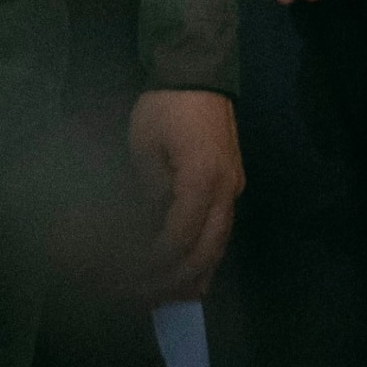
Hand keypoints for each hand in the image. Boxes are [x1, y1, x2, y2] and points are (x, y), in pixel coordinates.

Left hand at [129, 89, 242, 299]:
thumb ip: (151, 190)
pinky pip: (222, 230)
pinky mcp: (233, 184)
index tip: (133, 274)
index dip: (158, 261)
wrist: (199, 73)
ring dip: (194, 273)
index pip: (181, 236)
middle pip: (206, 250)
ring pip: (219, 245)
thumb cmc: (165, 105)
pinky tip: (193, 274)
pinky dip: (206, 254)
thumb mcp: (145, 146)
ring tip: (168, 294)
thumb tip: (151, 225)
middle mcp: (226, 191)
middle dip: (175, 277)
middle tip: (145, 294)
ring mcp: (234, 188)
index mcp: (202, 179)